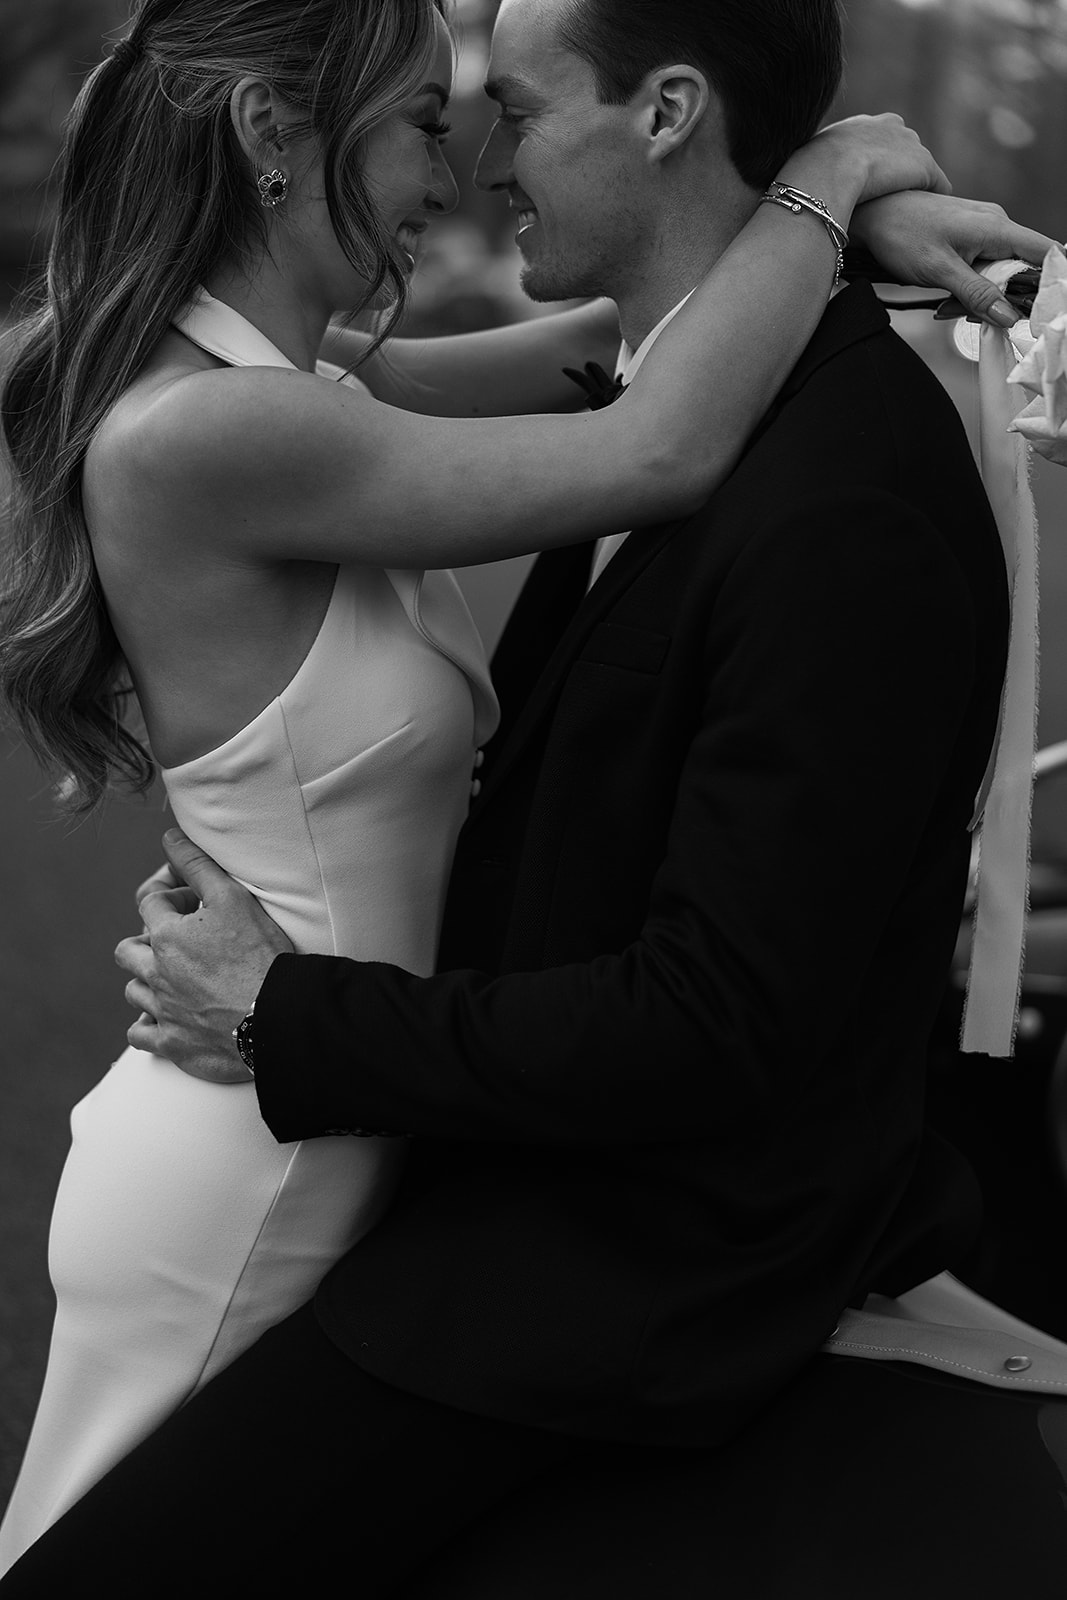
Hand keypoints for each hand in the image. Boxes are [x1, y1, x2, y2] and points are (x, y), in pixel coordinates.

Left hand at [115, 830, 293, 1083]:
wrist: (277, 1019)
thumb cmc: (260, 955)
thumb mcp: (233, 897)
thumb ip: (197, 864)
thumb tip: (170, 837)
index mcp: (167, 936)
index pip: (149, 901)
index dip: (169, 891)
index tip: (190, 895)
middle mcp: (156, 973)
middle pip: (127, 950)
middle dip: (147, 940)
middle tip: (179, 940)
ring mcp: (162, 1011)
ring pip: (133, 991)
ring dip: (147, 981)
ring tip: (175, 977)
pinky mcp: (172, 1044)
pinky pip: (140, 1035)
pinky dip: (147, 1025)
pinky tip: (165, 1018)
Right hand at [779, 113, 949, 223]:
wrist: (826, 173)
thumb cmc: (805, 176)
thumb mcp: (802, 169)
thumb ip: (809, 174)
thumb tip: (793, 194)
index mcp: (859, 125)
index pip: (874, 141)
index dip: (871, 165)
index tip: (868, 186)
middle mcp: (888, 125)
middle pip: (902, 149)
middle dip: (899, 171)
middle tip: (892, 199)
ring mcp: (909, 145)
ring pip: (920, 168)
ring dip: (916, 186)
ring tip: (913, 210)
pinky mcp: (924, 167)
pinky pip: (937, 185)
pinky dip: (934, 197)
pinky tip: (929, 215)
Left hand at [851, 190, 1056, 326]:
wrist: (870, 212)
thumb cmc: (901, 234)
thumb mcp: (940, 271)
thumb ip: (977, 294)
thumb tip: (1010, 316)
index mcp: (997, 227)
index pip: (1044, 252)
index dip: (1047, 281)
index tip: (1035, 310)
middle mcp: (996, 224)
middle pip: (1022, 268)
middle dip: (1002, 298)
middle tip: (969, 314)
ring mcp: (982, 229)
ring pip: (998, 271)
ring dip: (979, 296)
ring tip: (946, 305)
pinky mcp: (968, 237)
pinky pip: (981, 266)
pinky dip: (967, 286)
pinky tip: (945, 296)